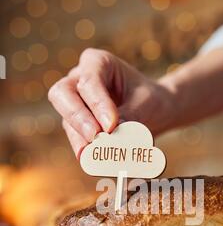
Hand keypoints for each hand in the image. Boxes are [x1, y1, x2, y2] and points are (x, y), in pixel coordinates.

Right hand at [48, 48, 173, 156]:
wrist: (156, 111)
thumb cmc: (150, 100)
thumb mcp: (145, 104)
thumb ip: (128, 116)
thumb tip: (111, 136)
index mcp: (97, 63)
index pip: (88, 80)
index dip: (97, 103)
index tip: (111, 125)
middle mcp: (79, 79)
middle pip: (63, 94)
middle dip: (78, 118)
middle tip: (94, 137)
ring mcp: (75, 104)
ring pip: (67, 120)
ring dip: (81, 139)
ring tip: (96, 156)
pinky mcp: (78, 126)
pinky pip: (76, 138)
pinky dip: (86, 150)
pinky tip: (96, 162)